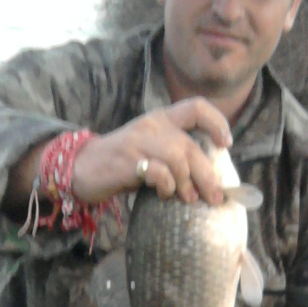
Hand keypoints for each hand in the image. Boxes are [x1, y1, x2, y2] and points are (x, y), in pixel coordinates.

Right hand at [72, 98, 232, 206]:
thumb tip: (209, 180)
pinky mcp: (127, 161)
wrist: (81, 167)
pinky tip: (165, 195)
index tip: (226, 144)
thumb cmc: (122, 164)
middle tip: (215, 197)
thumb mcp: (151, 150)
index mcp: (162, 119)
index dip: (217, 123)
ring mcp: (139, 141)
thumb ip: (176, 156)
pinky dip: (167, 186)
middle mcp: (152, 125)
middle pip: (191, 145)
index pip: (196, 107)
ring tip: (190, 199)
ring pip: (178, 157)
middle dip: (207, 174)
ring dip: (189, 182)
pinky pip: (158, 171)